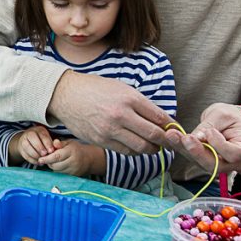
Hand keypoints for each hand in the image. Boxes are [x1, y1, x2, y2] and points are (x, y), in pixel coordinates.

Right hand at [11, 125, 54, 164]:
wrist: (30, 142)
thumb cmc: (43, 141)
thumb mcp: (50, 140)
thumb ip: (55, 143)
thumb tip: (58, 146)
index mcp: (39, 130)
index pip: (42, 135)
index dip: (47, 143)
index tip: (51, 151)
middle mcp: (30, 133)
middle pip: (32, 138)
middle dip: (39, 148)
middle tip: (45, 155)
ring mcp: (23, 140)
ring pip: (26, 146)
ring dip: (34, 154)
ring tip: (41, 160)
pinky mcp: (20, 148)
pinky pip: (24, 154)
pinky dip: (31, 160)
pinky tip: (38, 162)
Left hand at [38, 139, 103, 177]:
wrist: (89, 159)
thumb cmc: (76, 149)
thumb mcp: (69, 143)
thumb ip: (60, 143)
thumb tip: (54, 143)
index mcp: (71, 151)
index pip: (57, 156)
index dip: (47, 158)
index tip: (40, 159)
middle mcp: (73, 162)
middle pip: (56, 165)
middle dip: (48, 162)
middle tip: (46, 158)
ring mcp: (73, 170)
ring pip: (57, 170)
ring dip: (52, 166)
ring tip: (52, 160)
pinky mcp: (73, 175)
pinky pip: (60, 174)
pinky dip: (57, 169)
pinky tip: (58, 164)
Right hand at [48, 72, 171, 154]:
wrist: (66, 95)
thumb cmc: (95, 89)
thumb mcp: (121, 88)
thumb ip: (140, 104)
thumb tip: (161, 119)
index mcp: (130, 98)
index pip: (160, 117)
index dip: (171, 126)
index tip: (174, 130)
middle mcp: (122, 114)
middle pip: (155, 135)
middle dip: (166, 141)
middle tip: (169, 142)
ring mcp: (110, 129)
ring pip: (142, 147)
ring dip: (152, 149)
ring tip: (154, 146)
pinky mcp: (101, 140)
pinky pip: (125, 151)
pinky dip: (135, 151)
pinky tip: (136, 146)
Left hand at [164, 103, 240, 173]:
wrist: (228, 122)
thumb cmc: (230, 117)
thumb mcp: (222, 115)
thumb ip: (210, 126)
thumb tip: (197, 137)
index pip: (234, 154)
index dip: (220, 145)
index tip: (210, 131)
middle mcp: (232, 161)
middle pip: (214, 164)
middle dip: (197, 152)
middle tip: (185, 138)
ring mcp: (217, 164)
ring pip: (200, 162)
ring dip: (185, 149)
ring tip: (173, 135)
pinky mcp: (203, 160)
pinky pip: (192, 156)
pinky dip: (181, 147)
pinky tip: (172, 136)